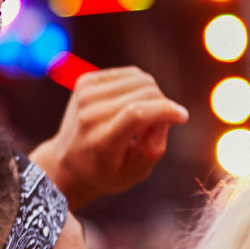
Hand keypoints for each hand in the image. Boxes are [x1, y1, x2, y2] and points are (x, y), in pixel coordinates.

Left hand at [27, 67, 188, 207]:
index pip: (136, 114)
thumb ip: (153, 150)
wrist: (67, 161)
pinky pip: (130, 74)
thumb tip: (164, 118)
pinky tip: (133, 102)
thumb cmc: (106, 171)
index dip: (166, 111)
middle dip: (162, 107)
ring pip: (141, 79)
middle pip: (144, 93)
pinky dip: (139, 86)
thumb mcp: (134, 174)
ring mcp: (85, 95)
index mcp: (101, 142)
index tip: (182, 117)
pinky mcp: (86, 81)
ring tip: (145, 116)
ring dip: (153, 95)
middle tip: (157, 126)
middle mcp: (90, 115)